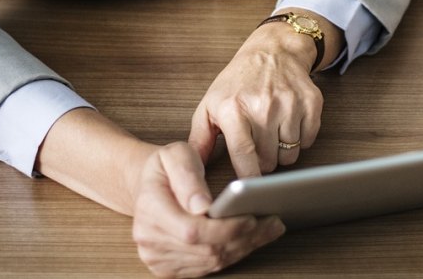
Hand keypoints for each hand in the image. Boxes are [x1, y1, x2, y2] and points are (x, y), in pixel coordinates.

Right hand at [132, 142, 284, 277]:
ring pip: (209, 262)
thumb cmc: (165, 166)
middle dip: (244, 238)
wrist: (148, 185)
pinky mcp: (169, 268)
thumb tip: (202, 205)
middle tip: (273, 221)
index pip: (193, 231)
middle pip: (205, 250)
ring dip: (244, 248)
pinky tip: (251, 239)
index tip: (251, 218)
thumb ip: (188, 175)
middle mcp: (150, 240)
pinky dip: (232, 254)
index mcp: (150, 210)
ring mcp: (158, 258)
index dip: (225, 228)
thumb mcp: (175, 154)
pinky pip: (206, 267)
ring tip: (269, 229)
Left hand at [188, 16, 327, 176]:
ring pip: (290, 155)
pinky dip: (300, 138)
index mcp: (234, 108)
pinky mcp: (311, 102)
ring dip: (282, 150)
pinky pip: (309, 141)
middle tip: (258, 141)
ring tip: (272, 130)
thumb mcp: (210, 104)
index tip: (247, 190)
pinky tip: (289, 122)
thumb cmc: (239, 81)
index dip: (247, 179)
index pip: (244, 157)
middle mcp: (263, 106)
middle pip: (269, 162)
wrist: (273, 50)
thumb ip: (200, 139)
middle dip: (263, 160)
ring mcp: (290, 103)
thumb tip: (192, 170)